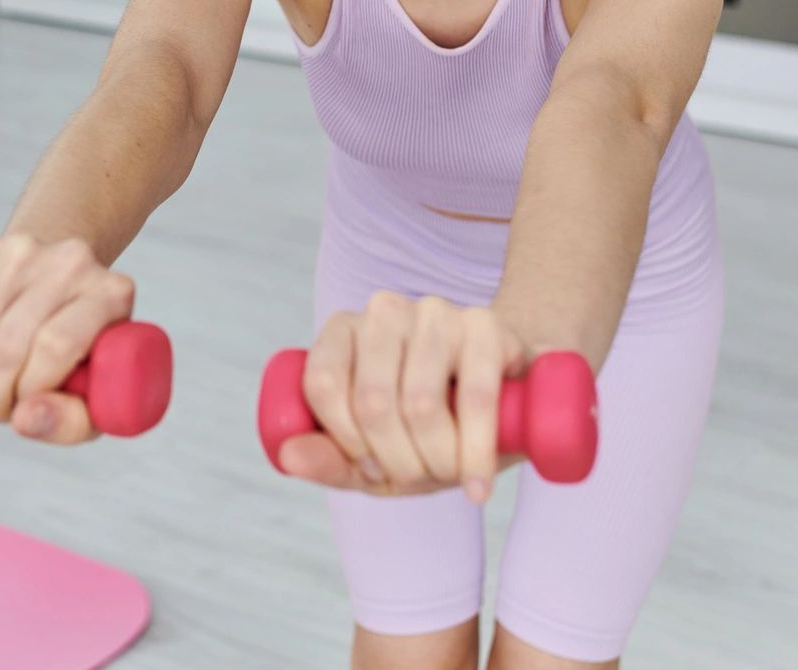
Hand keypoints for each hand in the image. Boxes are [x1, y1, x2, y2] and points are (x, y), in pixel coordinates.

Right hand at [0, 227, 135, 445]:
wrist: (56, 277)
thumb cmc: (77, 349)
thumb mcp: (94, 394)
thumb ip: (72, 420)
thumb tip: (23, 418)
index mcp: (110, 294)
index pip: (54, 345)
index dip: (28, 390)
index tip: (23, 410)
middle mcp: (67, 260)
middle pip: (5, 345)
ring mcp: (17, 247)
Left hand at [275, 294, 528, 502]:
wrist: (511, 399)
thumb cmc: (432, 429)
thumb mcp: (374, 455)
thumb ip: (329, 459)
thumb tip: (286, 457)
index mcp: (342, 331)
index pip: (323, 385)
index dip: (347, 443)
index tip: (374, 470)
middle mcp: (383, 312)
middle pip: (372, 402)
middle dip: (398, 462)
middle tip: (423, 476)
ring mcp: (434, 312)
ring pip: (420, 403)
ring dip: (439, 460)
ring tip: (454, 473)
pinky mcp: (485, 326)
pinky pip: (474, 397)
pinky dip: (475, 452)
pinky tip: (478, 485)